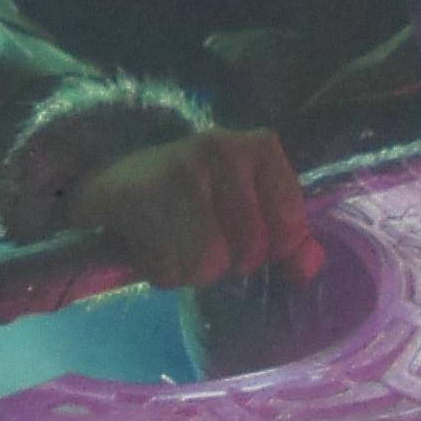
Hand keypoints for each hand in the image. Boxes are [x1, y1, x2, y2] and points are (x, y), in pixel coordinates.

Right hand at [66, 130, 324, 289]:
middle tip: (206, 244)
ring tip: (177, 246)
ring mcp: (176, 170)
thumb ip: (289, 237)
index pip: (290, 222)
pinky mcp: (137, 196)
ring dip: (190, 272)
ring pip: (205, 265)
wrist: (113, 177)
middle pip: (248, 250)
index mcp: (258, 147)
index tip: (251, 241)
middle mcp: (220, 150)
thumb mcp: (249, 205)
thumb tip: (307, 268)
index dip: (274, 249)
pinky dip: (160, 273)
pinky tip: (152, 246)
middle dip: (228, 264)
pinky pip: (166, 270)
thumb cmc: (194, 197)